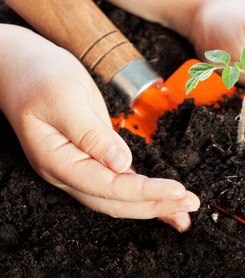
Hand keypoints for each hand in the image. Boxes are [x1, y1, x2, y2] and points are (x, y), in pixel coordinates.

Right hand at [0, 25, 198, 231]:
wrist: (21, 66)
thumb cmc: (37, 76)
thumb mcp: (64, 99)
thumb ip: (91, 133)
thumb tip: (121, 163)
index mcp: (57, 161)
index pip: (107, 187)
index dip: (145, 192)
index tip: (176, 190)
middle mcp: (68, 172)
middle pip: (116, 202)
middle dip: (156, 205)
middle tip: (190, 204)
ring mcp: (80, 167)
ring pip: (120, 198)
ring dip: (154, 205)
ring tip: (184, 210)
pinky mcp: (93, 159)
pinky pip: (122, 182)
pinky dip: (146, 192)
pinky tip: (166, 199)